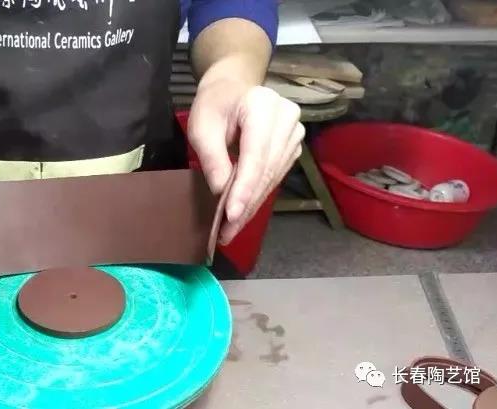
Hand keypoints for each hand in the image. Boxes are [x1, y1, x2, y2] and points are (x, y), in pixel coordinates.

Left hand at [189, 77, 304, 244]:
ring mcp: (294, 133)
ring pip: (272, 178)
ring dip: (251, 205)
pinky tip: (242, 214)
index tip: (231, 214)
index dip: (244, 187)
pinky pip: (275, 177)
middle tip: (226, 232)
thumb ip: (212, 156)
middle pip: (266, 170)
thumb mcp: (202, 126)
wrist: (233, 88)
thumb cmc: (215, 104)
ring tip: (230, 229)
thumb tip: (220, 191)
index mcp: (264, 105)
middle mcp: (287, 118)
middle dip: (246, 203)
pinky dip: (257, 196)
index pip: (256, 155)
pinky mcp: (293, 148)